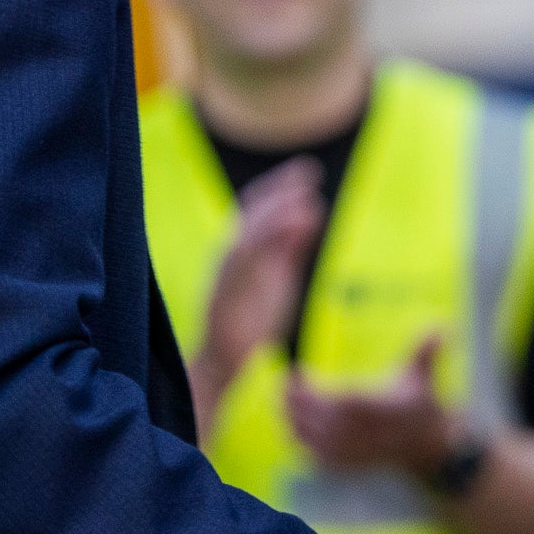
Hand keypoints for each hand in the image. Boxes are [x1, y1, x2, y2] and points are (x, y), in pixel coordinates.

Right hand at [191, 157, 325, 424]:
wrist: (223, 363)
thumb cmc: (250, 323)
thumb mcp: (278, 279)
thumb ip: (290, 248)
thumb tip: (310, 212)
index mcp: (239, 253)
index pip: (255, 210)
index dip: (278, 188)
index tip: (306, 172)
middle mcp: (228, 257)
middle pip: (250, 212)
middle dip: (278, 188)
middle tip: (308, 170)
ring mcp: (224, 276)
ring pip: (247, 231)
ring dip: (275, 210)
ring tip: (305, 195)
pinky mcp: (225, 295)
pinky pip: (246, 260)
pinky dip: (270, 237)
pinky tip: (298, 224)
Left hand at [287, 334, 456, 479]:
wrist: (426, 447)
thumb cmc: (419, 404)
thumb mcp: (424, 375)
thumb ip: (427, 350)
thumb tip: (442, 328)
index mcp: (384, 410)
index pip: (345, 402)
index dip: (318, 391)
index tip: (298, 374)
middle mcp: (370, 434)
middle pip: (325, 420)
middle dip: (300, 403)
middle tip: (284, 383)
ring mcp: (358, 453)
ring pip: (318, 440)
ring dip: (295, 420)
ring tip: (282, 398)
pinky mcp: (350, 465)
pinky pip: (318, 457)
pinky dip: (302, 441)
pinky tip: (290, 423)